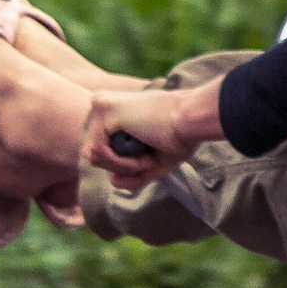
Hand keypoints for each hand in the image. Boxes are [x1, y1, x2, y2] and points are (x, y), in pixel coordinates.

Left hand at [85, 79, 220, 188]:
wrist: (192, 120)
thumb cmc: (181, 137)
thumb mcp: (154, 162)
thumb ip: (132, 174)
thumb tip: (113, 183)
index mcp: (115, 111)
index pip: (103, 149)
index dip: (126, 163)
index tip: (152, 156)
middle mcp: (104, 104)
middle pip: (95, 154)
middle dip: (123, 166)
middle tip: (151, 157)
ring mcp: (101, 105)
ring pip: (94, 155)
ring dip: (124, 166)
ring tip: (147, 155)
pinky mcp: (103, 109)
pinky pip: (98, 152)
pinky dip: (122, 163)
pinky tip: (142, 153)